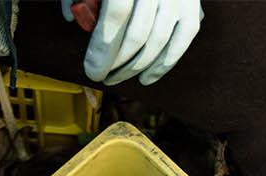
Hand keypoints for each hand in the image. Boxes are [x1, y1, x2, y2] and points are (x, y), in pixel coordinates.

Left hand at [64, 0, 202, 85]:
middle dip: (119, 64)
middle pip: (138, 33)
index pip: (117, 15)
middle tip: (104, 77)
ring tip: (119, 78)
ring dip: (138, 67)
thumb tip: (73, 19)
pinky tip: (147, 77)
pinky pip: (183, 38)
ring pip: (160, 40)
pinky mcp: (192, 3)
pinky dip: (165, 63)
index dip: (103, 49)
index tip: (93, 71)